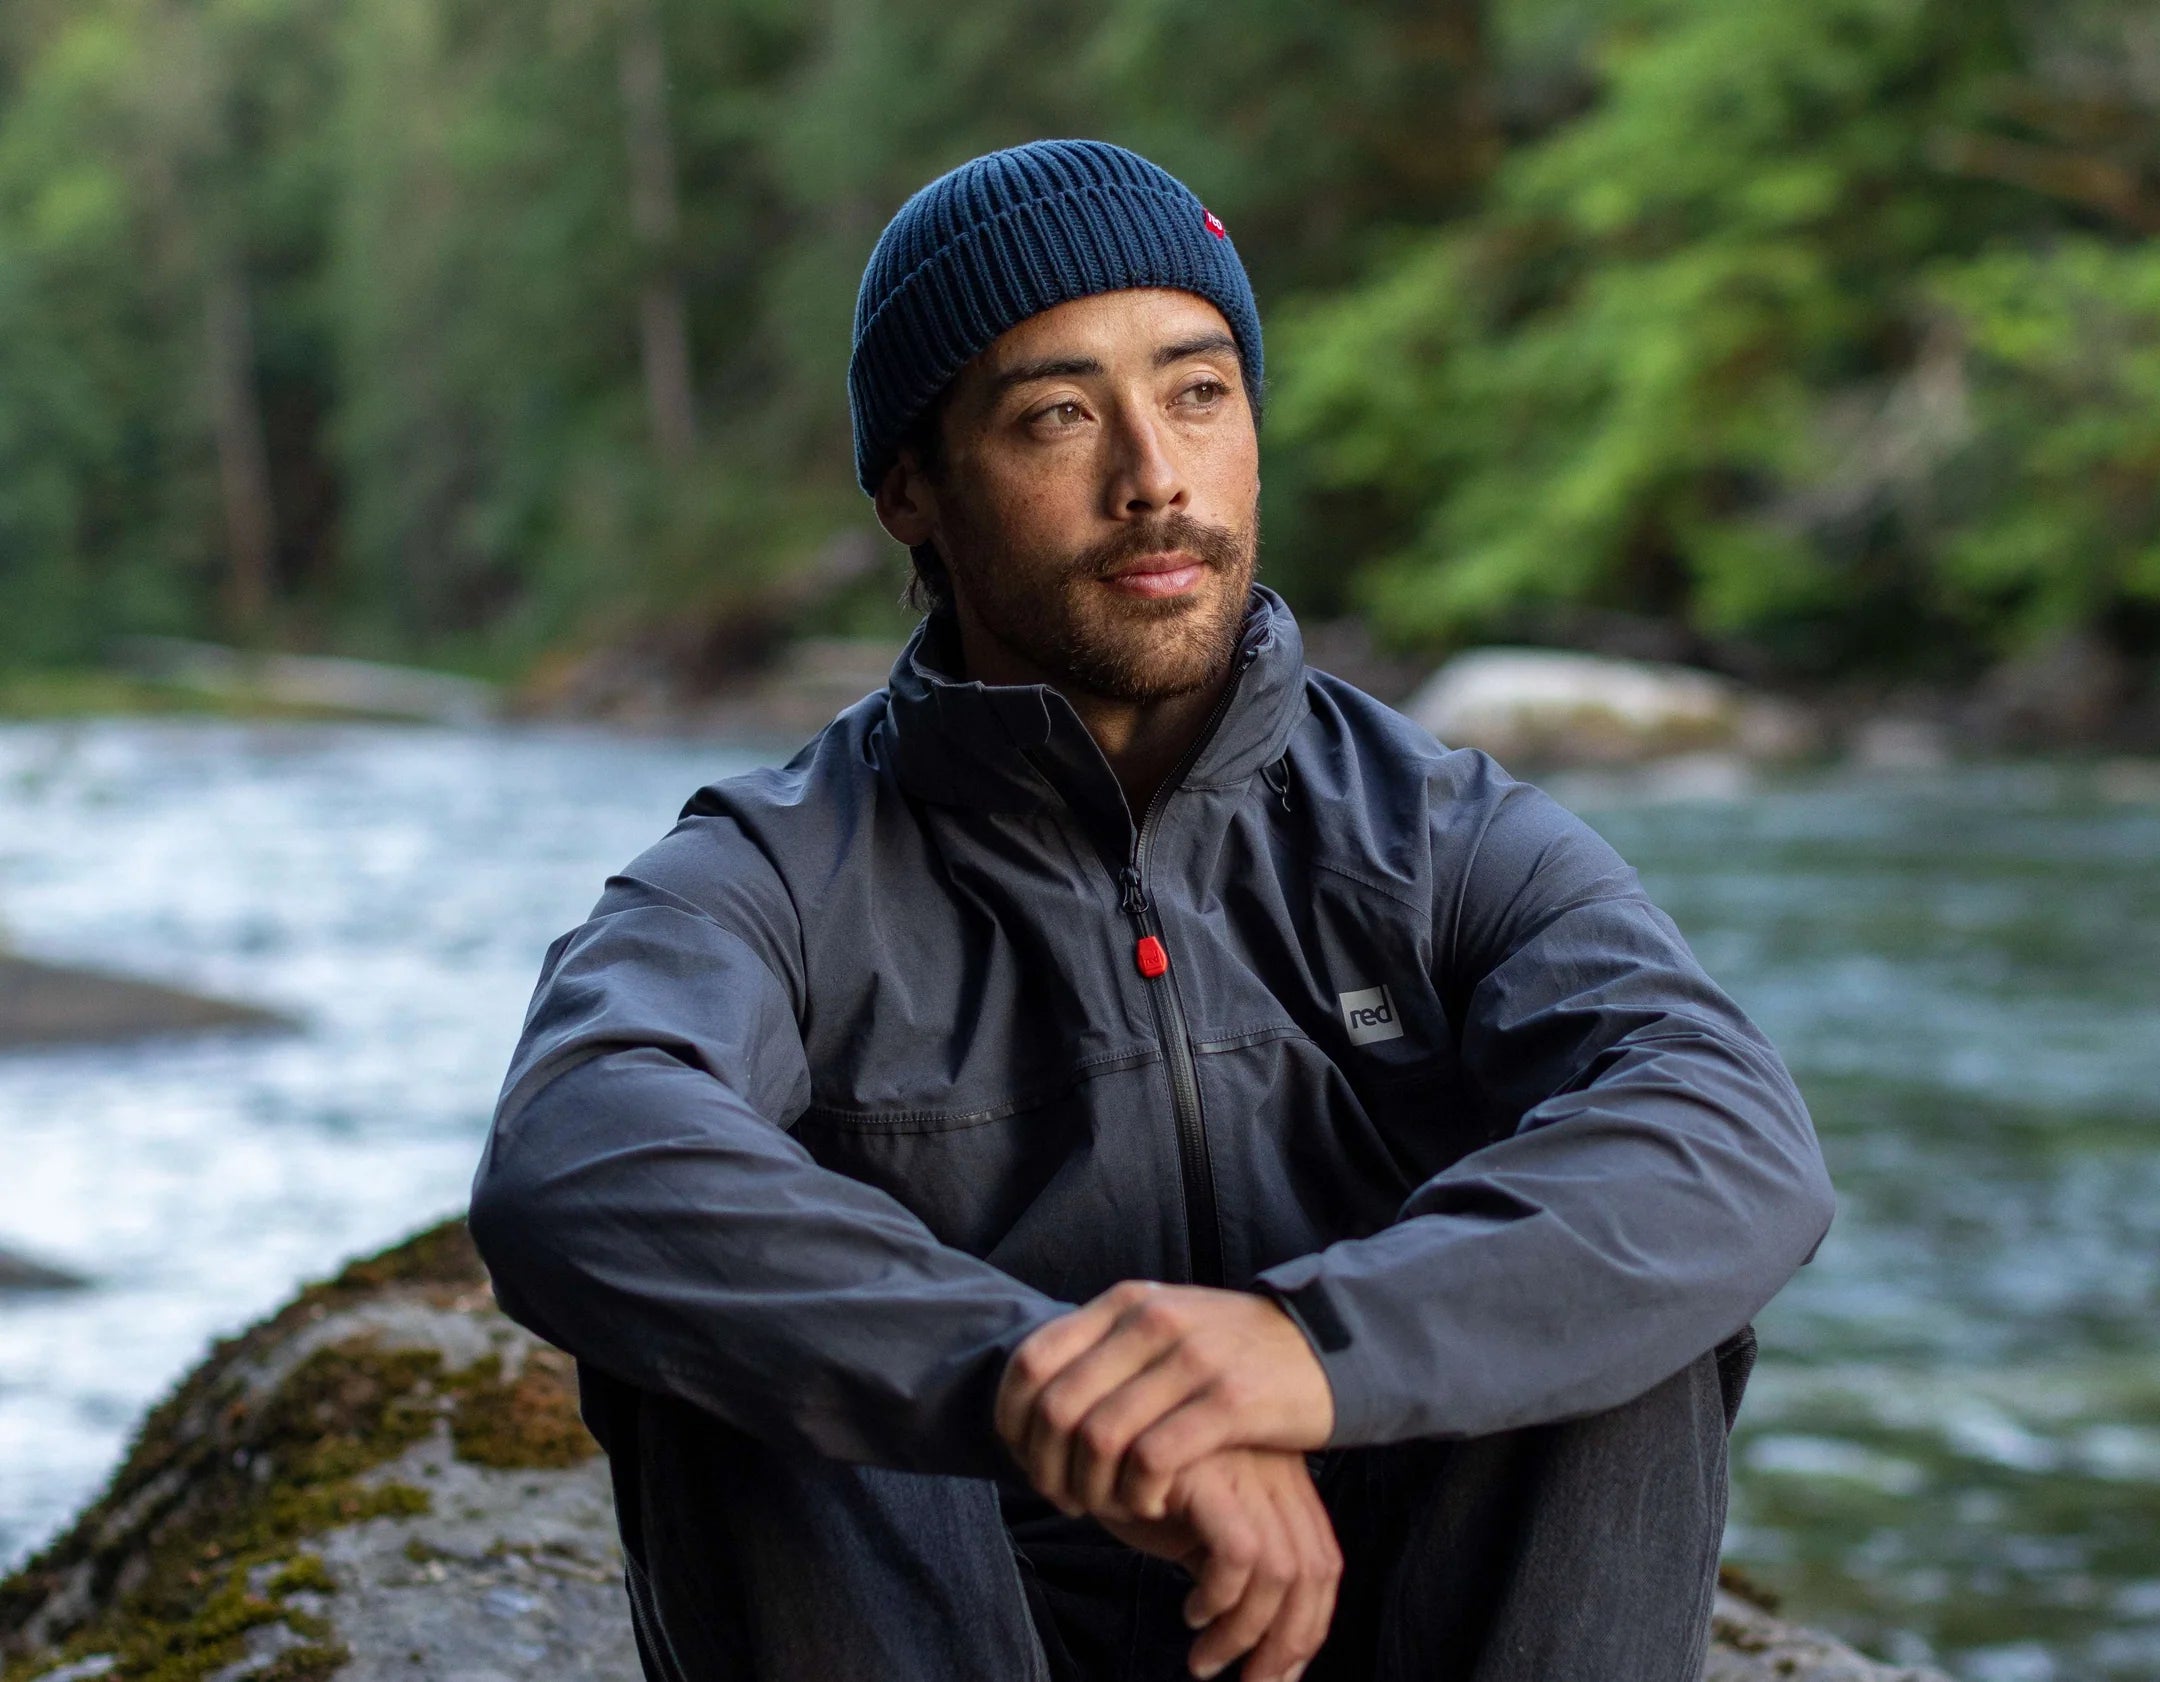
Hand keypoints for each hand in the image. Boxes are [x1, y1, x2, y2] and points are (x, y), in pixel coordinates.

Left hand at [995, 1280, 1333, 1521]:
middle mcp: (1152, 1322)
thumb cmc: (1236, 1351)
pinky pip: (1154, 1458)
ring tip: (1108, 1509)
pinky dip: (1140, 1494)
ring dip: (1092, 1489)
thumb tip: (1037, 1391)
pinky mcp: (1229, 1402)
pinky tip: (1153, 1506)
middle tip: (1064, 1500)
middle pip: (1058, 1407)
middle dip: (1048, 1467)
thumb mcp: (1168, 1325)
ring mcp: (1191, 1360)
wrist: (1330, 1348)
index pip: (1033, 1359)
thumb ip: (1109, 1346)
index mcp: (1128, 1303)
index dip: (1013, 1419)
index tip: (1023, 1458)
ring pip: (1099, 1438)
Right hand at [1097, 1446, 1340, 1681]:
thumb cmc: (1134, 1481)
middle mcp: (1273, 1468)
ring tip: (1207, 1662)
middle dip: (1287, 1643)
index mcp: (1282, 1478)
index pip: (1323, 1562)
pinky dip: (1220, 1598)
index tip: (1279, 1673)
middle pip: (1313, 1570)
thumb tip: (1264, 1637)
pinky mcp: (1208, 1470)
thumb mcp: (1196, 1523)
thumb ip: (1231, 1560)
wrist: (1079, 1427)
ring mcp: (1244, 1465)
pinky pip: (1238, 1551)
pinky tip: (1192, 1614)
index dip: (1309, 1627)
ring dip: (1245, 1633)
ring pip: (1279, 1570)